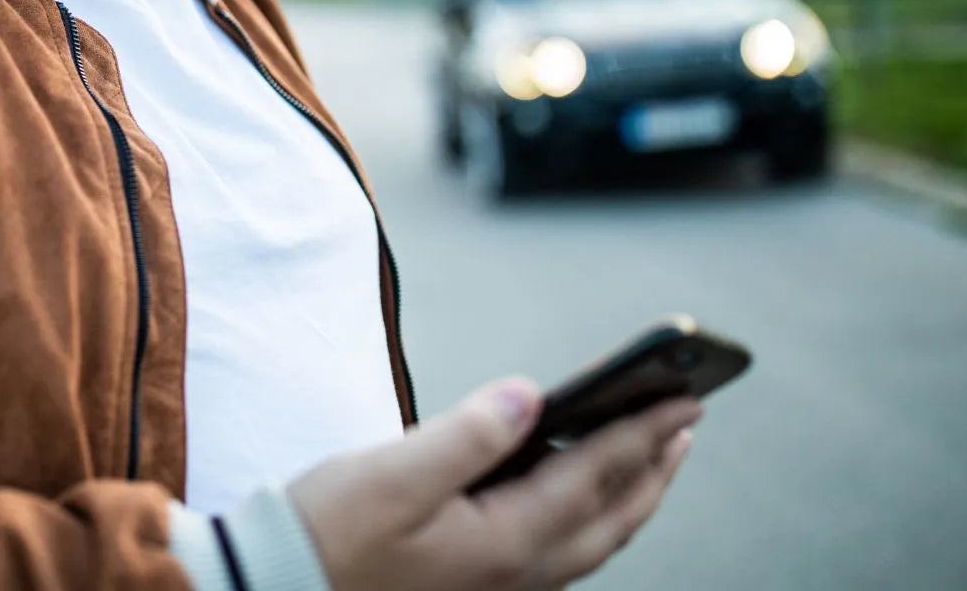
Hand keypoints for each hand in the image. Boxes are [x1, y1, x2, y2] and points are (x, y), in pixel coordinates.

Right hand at [287, 377, 699, 589]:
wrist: (280, 590)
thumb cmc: (327, 537)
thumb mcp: (392, 475)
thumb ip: (467, 434)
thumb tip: (528, 395)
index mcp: (505, 541)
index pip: (596, 475)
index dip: (644, 432)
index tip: (683, 398)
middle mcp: (516, 573)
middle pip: (613, 518)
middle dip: (656, 468)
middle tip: (685, 424)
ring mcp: (499, 587)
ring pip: (592, 542)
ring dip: (630, 496)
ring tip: (650, 458)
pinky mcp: (476, 586)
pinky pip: (561, 555)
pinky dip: (590, 521)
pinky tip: (577, 502)